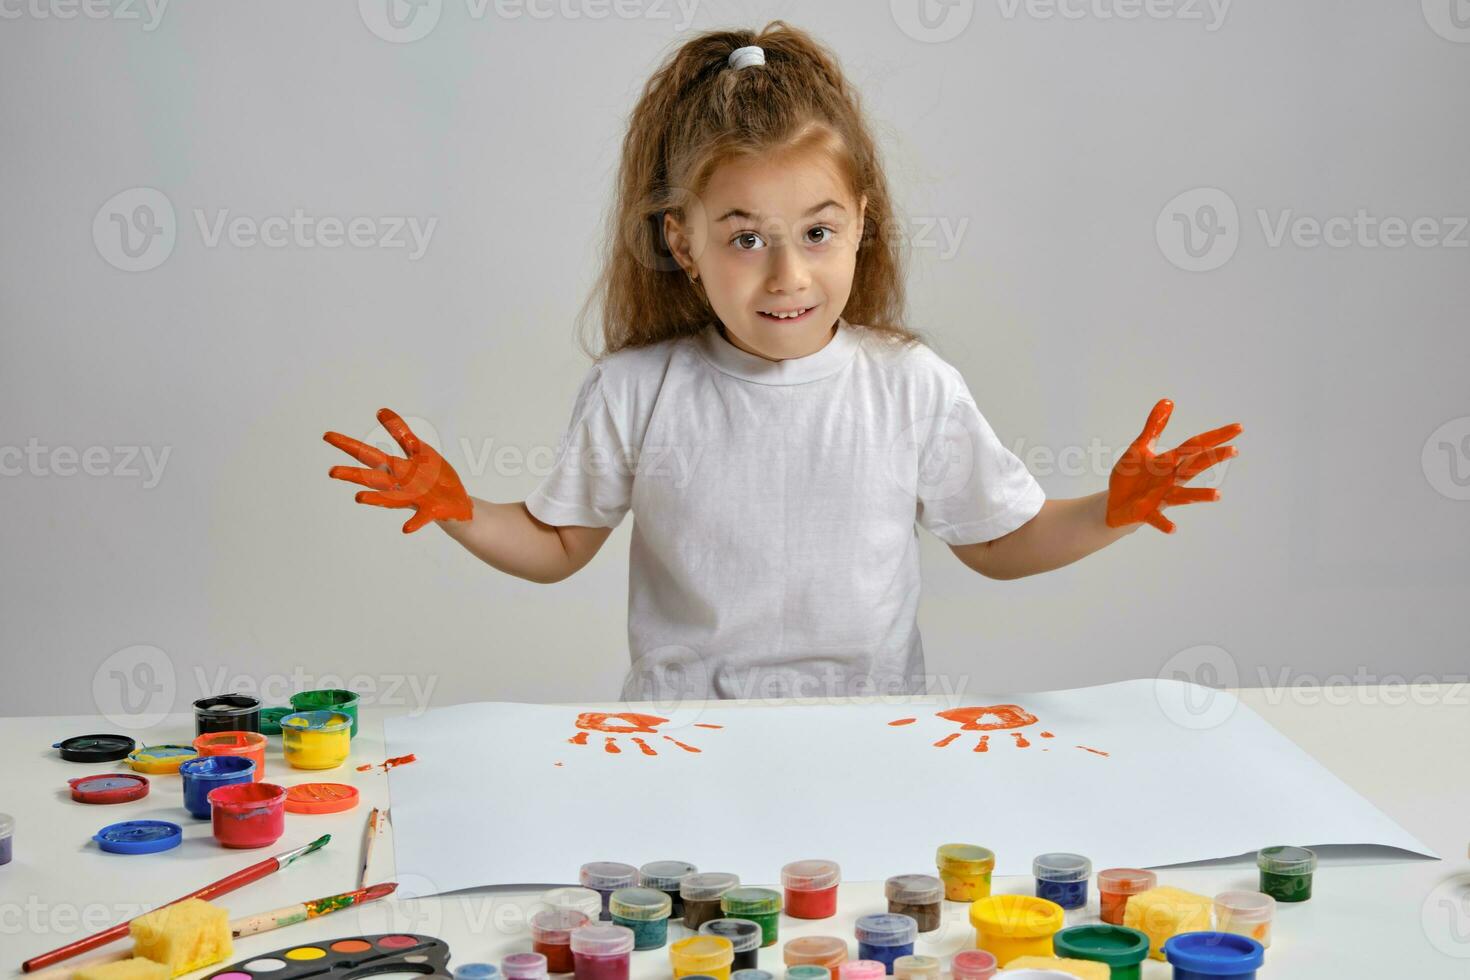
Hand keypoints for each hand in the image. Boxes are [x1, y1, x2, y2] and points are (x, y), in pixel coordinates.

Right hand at [324, 408, 472, 533]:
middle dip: (353, 475)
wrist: (457, 503)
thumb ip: (401, 433)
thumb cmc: (435, 477)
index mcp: (395, 468)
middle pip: (372, 478)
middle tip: (331, 471)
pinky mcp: (430, 510)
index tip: (326, 436)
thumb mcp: (420, 451)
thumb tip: (380, 410)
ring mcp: (414, 498)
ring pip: (390, 499)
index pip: (367, 454)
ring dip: (376, 499)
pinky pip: (421, 517)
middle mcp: (399, 485)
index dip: (348, 445)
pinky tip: (406, 528)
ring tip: (358, 498)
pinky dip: (414, 522)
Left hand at [1107, 398, 1240, 533]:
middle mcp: (1170, 480)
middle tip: (1234, 450)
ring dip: (1200, 495)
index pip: (1195, 446)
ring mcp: (1160, 497)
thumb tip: (1168, 400)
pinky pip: (1157, 519)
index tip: (1239, 428)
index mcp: (1170, 462)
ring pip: (1183, 496)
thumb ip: (1154, 426)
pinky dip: (1165, 523)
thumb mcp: (1141, 447)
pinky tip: (1174, 529)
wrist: (1115, 503)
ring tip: (1218, 495)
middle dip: (1212, 458)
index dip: (1215, 436)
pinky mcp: (1146, 512)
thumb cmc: (1132, 475)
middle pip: (1194, 467)